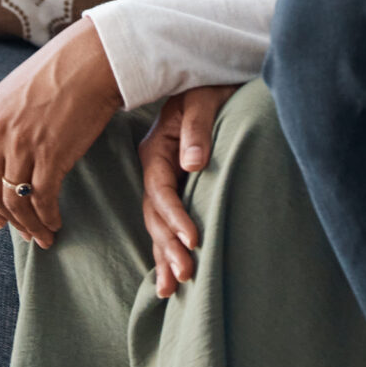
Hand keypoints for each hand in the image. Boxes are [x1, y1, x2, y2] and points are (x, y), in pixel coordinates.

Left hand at [0, 17, 123, 247]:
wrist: (94, 58)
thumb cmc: (63, 72)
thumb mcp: (17, 93)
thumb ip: (6, 123)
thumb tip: (11, 160)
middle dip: (8, 219)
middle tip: (24, 232)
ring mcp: (22, 144)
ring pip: (16, 201)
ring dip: (29, 225)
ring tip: (43, 236)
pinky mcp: (51, 154)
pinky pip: (42, 198)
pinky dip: (47, 218)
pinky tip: (56, 223)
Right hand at [138, 83, 238, 295]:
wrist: (211, 78)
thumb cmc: (208, 85)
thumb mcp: (202, 98)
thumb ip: (197, 129)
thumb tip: (192, 163)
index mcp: (156, 148)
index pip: (160, 191)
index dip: (175, 217)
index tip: (193, 239)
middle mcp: (154, 168)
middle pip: (155, 215)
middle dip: (168, 246)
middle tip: (187, 273)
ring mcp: (162, 180)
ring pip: (157, 225)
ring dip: (165, 255)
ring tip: (174, 288)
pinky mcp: (174, 187)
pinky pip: (165, 223)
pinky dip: (166, 248)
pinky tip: (169, 276)